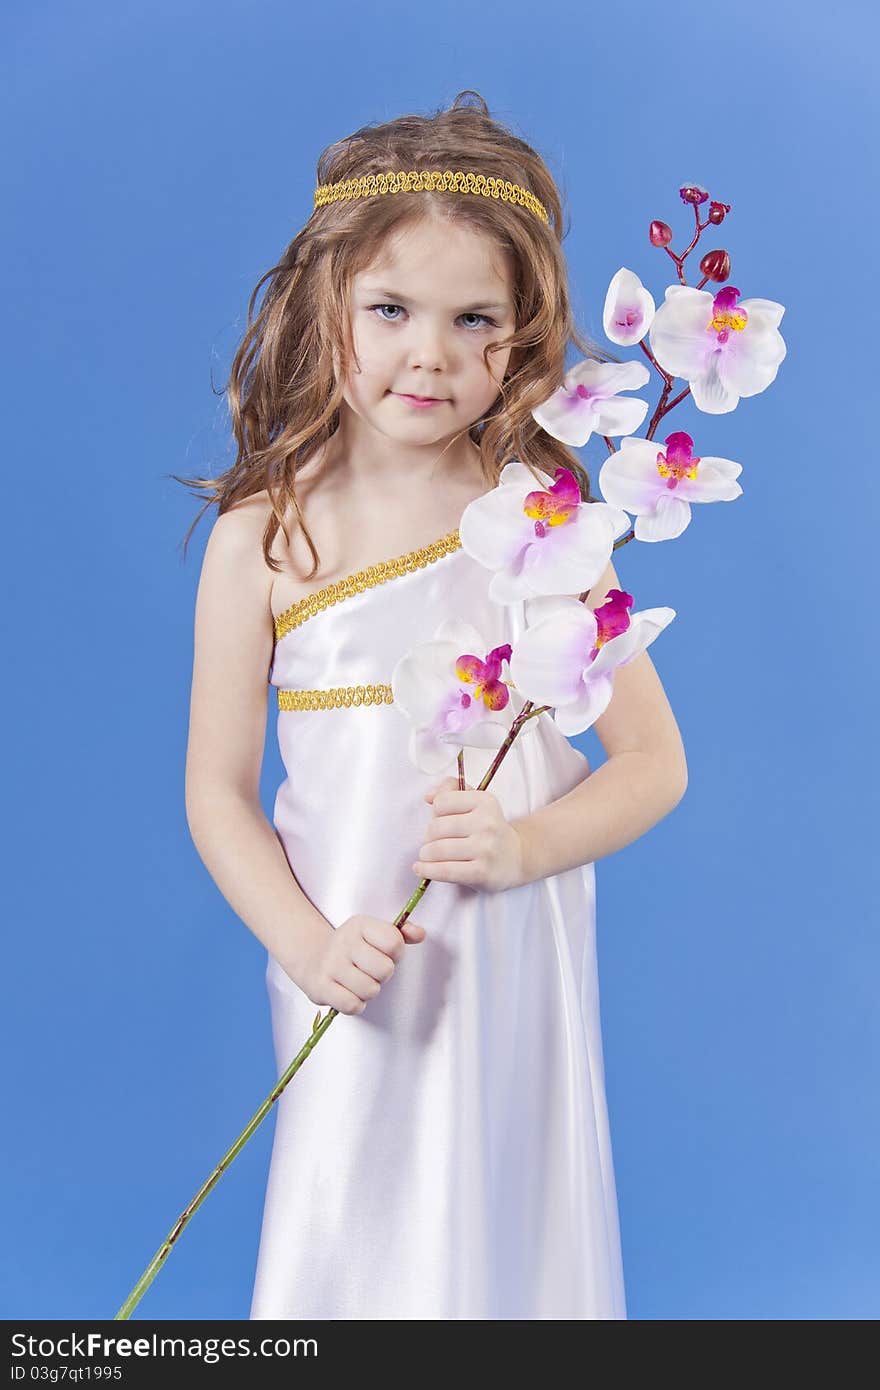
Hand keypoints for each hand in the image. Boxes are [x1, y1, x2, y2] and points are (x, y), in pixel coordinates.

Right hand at [300, 913, 426, 1015]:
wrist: (313, 957)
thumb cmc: (354, 948)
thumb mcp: (375, 933)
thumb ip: (402, 933)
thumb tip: (421, 934)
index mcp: (360, 924)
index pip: (394, 942)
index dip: (396, 954)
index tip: (385, 953)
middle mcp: (344, 941)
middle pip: (385, 970)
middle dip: (383, 975)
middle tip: (371, 971)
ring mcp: (330, 964)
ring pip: (370, 990)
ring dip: (369, 991)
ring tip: (359, 981)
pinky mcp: (320, 987)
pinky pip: (353, 1006)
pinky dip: (356, 1004)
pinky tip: (349, 992)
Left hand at [413, 776, 526, 892]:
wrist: (517, 857)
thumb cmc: (488, 828)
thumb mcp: (475, 801)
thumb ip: (450, 789)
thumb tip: (428, 796)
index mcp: (485, 801)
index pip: (441, 802)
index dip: (435, 812)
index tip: (441, 820)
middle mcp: (487, 823)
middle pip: (436, 827)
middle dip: (428, 836)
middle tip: (433, 842)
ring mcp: (485, 849)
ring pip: (437, 849)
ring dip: (426, 854)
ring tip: (428, 855)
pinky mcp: (481, 872)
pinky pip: (445, 871)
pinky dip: (427, 870)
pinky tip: (421, 868)